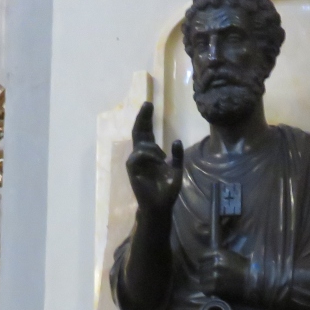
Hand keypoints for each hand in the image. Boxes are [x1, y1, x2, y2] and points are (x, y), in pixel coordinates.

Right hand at [125, 101, 183, 216]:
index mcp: (151, 153)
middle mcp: (141, 155)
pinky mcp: (133, 170)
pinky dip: (147, 156)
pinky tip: (157, 160)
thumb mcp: (176, 170)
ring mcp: (136, 162)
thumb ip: (177, 156)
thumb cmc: (167, 189)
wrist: (160, 205)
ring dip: (152, 148)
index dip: (147, 118)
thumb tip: (177, 140)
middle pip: (139, 132)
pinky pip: (136, 156)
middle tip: (147, 104)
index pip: (147, 132)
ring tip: (162, 158)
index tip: (149, 104)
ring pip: (140, 144)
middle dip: (143, 118)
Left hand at [197, 248, 250, 299]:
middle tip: (209, 278)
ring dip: (205, 282)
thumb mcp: (231, 256)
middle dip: (204, 273)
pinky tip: (212, 291)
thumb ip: (218, 257)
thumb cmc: (244, 268)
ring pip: (201, 279)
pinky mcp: (216, 287)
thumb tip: (205, 260)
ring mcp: (215, 275)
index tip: (205, 267)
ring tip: (211, 285)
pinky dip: (207, 291)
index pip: (201, 257)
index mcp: (219, 253)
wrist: (254, 280)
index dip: (202, 263)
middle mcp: (215, 263)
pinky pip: (205, 289)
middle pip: (201, 269)